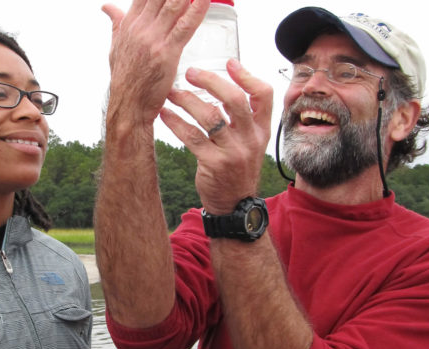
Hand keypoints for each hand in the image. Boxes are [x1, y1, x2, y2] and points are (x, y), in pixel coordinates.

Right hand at [102, 0, 209, 127]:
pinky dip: (197, 8)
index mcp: (129, 23)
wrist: (128, 107)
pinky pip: (185, 26)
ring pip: (174, 3)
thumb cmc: (125, 80)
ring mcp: (153, 39)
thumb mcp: (115, 47)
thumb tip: (107, 7)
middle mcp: (140, 27)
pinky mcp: (167, 53)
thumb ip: (116, 23)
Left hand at [160, 59, 272, 213]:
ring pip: (209, 116)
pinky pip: (192, 137)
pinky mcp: (213, 164)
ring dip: (187, 100)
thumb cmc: (237, 168)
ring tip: (172, 93)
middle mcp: (250, 139)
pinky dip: (176, 122)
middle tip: (191, 72)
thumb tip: (223, 86)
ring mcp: (233, 152)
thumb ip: (243, 119)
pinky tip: (165, 114)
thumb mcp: (250, 143)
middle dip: (210, 81)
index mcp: (261, 130)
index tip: (229, 62)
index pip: (263, 95)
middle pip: (234, 100)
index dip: (247, 76)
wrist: (234, 205)